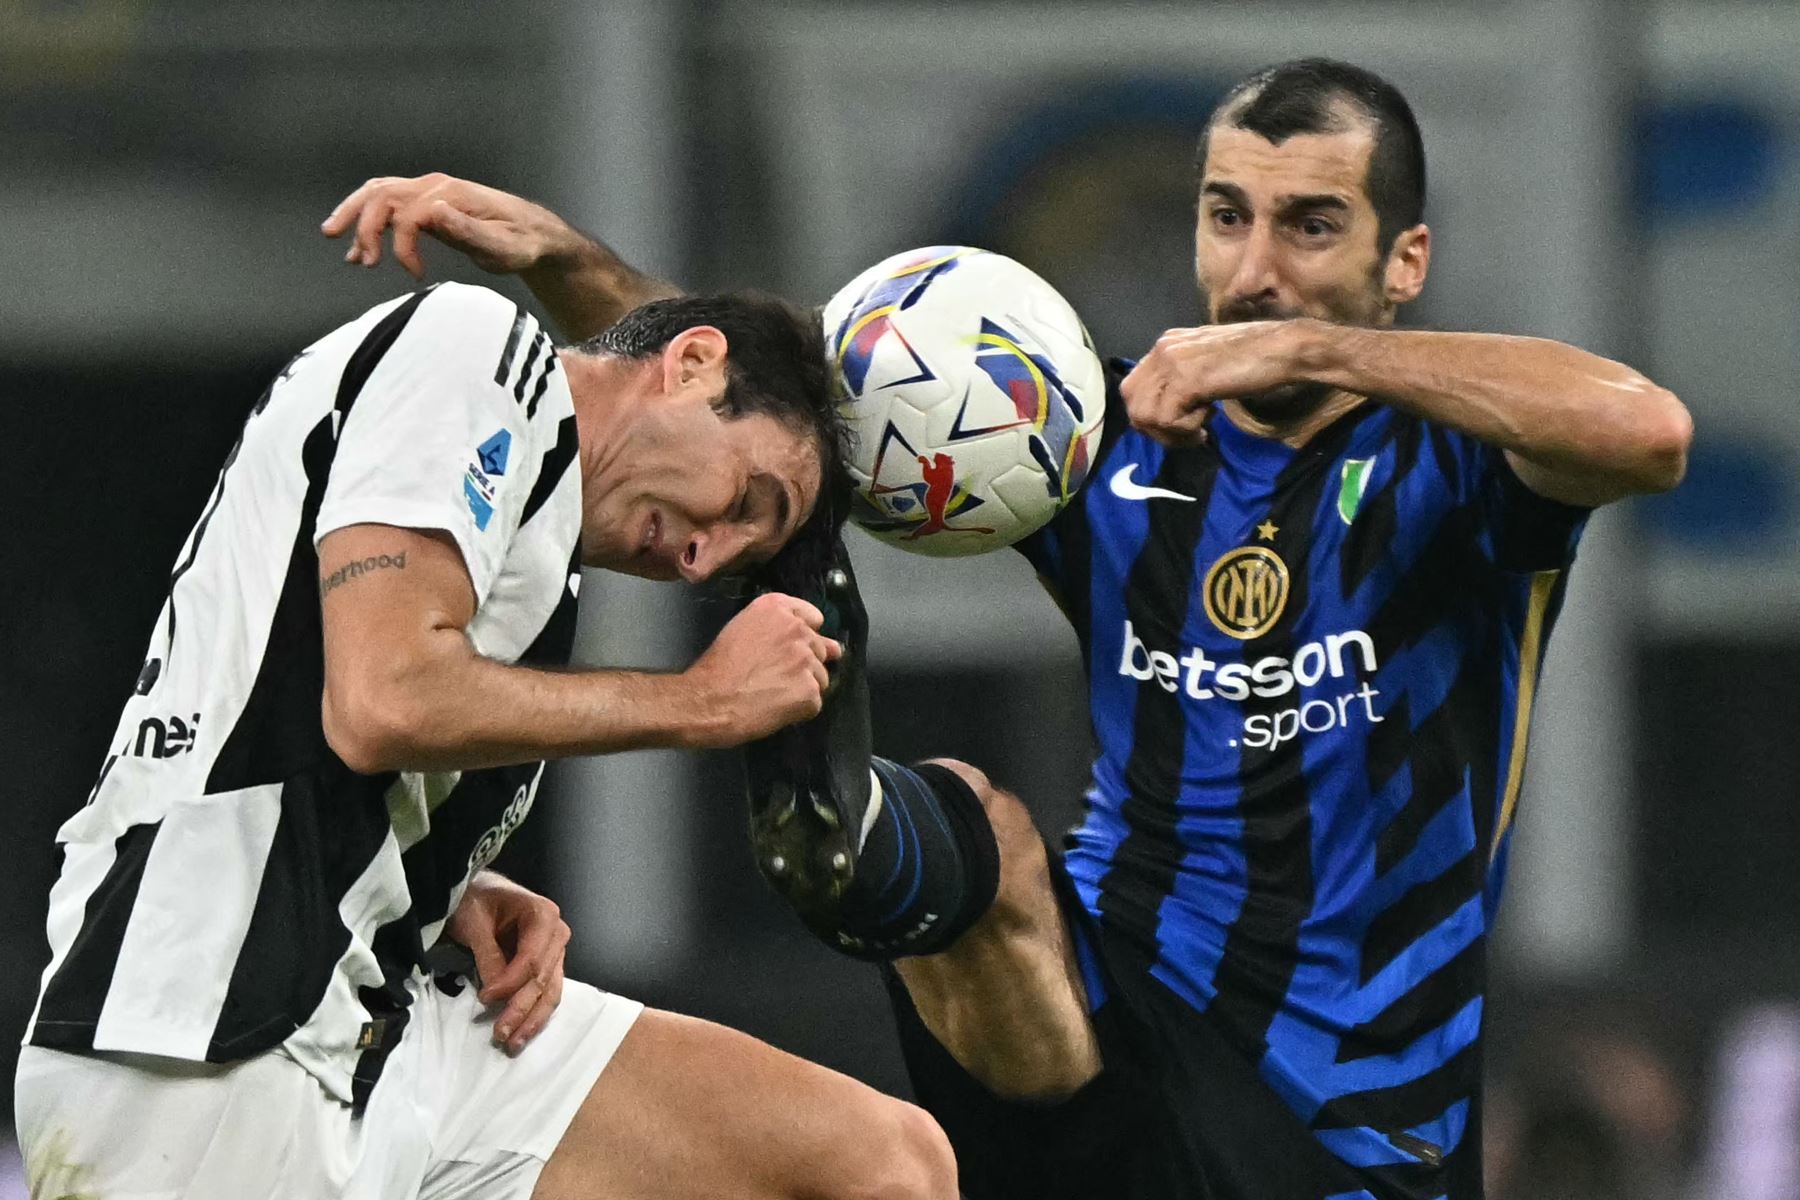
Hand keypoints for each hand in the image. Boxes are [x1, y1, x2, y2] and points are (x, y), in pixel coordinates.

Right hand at [321, 172, 584, 279]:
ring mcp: (430, 190)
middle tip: (358, 261)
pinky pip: (390, 204)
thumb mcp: (501, 246)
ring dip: (355, 214)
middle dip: (361, 225)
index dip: (403, 249)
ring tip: (333, 237)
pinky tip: (360, 247)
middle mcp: (435, 186)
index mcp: (449, 195)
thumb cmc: (520, 243)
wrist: (535, 233)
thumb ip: (466, 231)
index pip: (407, 216)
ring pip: (380, 194)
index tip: (416, 276)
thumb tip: (433, 212)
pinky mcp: (428, 202)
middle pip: (382, 195)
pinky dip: (370, 220)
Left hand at [444, 871, 569, 1053]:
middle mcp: (557, 934)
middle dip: (522, 1010)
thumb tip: (494, 994)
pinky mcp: (548, 965)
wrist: (480, 891)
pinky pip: (546, 992)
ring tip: (513, 1044)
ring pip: (551, 992)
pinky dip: (534, 1013)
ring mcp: (556, 951)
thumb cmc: (476, 899)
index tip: (483, 998)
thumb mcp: (474, 921)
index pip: (532, 959)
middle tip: (500, 1035)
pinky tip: (523, 1032)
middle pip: (543, 980)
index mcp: (544, 915)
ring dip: (533, 1020)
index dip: (509, 984)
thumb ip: (487, 955)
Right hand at [685, 593, 842, 746]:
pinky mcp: (810, 690)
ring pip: (820, 677)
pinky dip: (799, 710)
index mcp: (777, 608)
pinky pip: (814, 702)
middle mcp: (797, 629)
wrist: (709, 700)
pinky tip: (776, 709)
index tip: (791, 648)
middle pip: (819, 648)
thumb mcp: (741, 629)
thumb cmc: (718, 667)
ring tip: (773, 694)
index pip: (814, 617)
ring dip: (804, 687)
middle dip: (805, 663)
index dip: (805, 635)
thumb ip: (777, 628)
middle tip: (775, 676)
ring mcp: (806, 660)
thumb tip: (828, 645)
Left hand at [1121, 321, 1316, 444]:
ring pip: (1144, 414)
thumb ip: (1183, 379)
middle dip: (1154, 428)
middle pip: (1131, 402)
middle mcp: (1163, 349)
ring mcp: (1172, 363)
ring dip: (1170, 433)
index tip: (1179, 425)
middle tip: (1185, 435)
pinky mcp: (1186, 380)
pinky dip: (1185, 431)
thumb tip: (1167, 409)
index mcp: (1166, 344)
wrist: (1283, 349)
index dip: (1151, 414)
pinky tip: (1207, 425)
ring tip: (1199, 431)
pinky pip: (1167, 419)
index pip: (1134, 387)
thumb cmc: (1255, 359)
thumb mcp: (1207, 366)